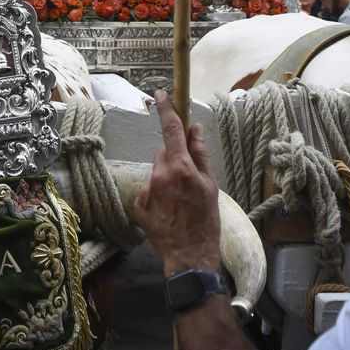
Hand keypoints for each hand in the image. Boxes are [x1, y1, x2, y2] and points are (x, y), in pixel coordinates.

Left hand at [134, 90, 221, 274]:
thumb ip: (200, 154)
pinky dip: (157, 192)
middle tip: (187, 177)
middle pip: (164, 152)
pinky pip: (149, 188)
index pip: (171, 129)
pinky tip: (169, 209)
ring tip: (180, 199)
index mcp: (180, 167)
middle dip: (174, 156)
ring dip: (166, 176)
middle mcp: (159, 175)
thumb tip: (195, 129)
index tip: (160, 94)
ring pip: (157, 170)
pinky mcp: (138, 204)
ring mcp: (146, 190)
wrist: (189, 256)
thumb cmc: (206, 221)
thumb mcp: (210, 185)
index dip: (166, 109)